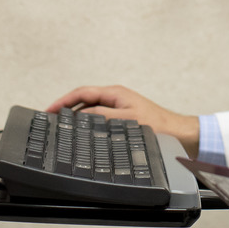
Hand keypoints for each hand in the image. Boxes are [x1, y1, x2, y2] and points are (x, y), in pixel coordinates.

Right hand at [47, 85, 200, 156]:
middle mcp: (115, 98)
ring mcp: (118, 107)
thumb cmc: (159, 126)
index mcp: (115, 93)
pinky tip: (83, 134)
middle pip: (84, 100)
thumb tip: (82, 116)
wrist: (178, 134)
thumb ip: (104, 116)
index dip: (64, 101)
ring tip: (62, 127)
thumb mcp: (128, 121)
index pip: (82, 93)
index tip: (50, 110)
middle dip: (66, 108)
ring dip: (76, 116)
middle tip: (50, 119)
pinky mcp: (122, 118)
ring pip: (90, 109)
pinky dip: (87, 123)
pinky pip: (98, 118)